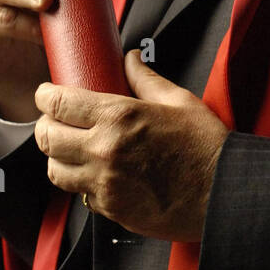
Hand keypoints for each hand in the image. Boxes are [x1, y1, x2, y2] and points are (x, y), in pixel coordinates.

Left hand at [33, 50, 229, 240]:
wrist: (223, 194)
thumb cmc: (206, 147)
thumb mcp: (179, 101)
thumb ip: (145, 79)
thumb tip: (130, 59)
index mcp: (119, 117)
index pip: (59, 103)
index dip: (45, 95)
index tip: (46, 94)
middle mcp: (104, 151)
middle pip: (46, 138)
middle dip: (45, 126)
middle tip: (55, 121)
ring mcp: (105, 184)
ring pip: (55, 172)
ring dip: (59, 158)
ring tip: (72, 150)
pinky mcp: (112, 210)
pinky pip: (81, 196)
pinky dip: (83, 184)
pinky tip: (99, 174)